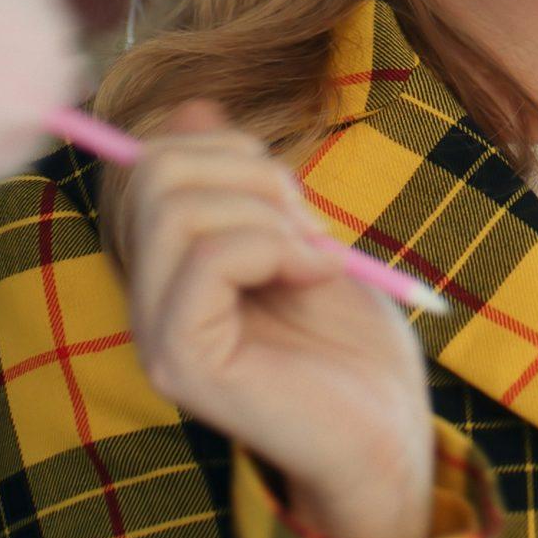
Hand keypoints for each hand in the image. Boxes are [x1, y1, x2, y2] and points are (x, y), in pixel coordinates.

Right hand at [120, 99, 433, 537]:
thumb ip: (244, 182)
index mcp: (169, 267)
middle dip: (250, 171)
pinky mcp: (182, 361)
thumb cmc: (353, 343)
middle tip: (307, 227)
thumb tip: (191, 107)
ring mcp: (156, 332)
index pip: (147, 161)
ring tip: (313, 257)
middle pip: (154, 169)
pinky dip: (276, 247)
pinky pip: (209, 257)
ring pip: (175, 205)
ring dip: (269, 212)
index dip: (220, 145)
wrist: (391, 429)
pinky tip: (315, 276)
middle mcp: (147, 298)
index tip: (287, 194)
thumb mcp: (301, 235)